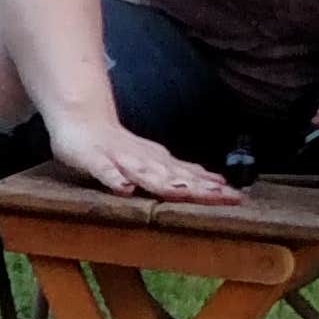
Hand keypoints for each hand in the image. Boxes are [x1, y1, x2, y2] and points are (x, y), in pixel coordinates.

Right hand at [42, 114, 235, 204]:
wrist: (82, 120)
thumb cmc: (118, 147)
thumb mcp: (153, 160)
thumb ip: (180, 171)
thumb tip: (216, 180)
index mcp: (160, 164)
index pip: (190, 178)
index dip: (212, 189)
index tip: (236, 198)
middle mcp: (145, 162)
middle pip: (175, 178)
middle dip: (199, 188)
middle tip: (224, 197)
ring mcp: (120, 160)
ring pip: (145, 174)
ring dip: (165, 184)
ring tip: (184, 193)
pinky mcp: (94, 160)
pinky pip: (104, 170)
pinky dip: (114, 179)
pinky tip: (123, 188)